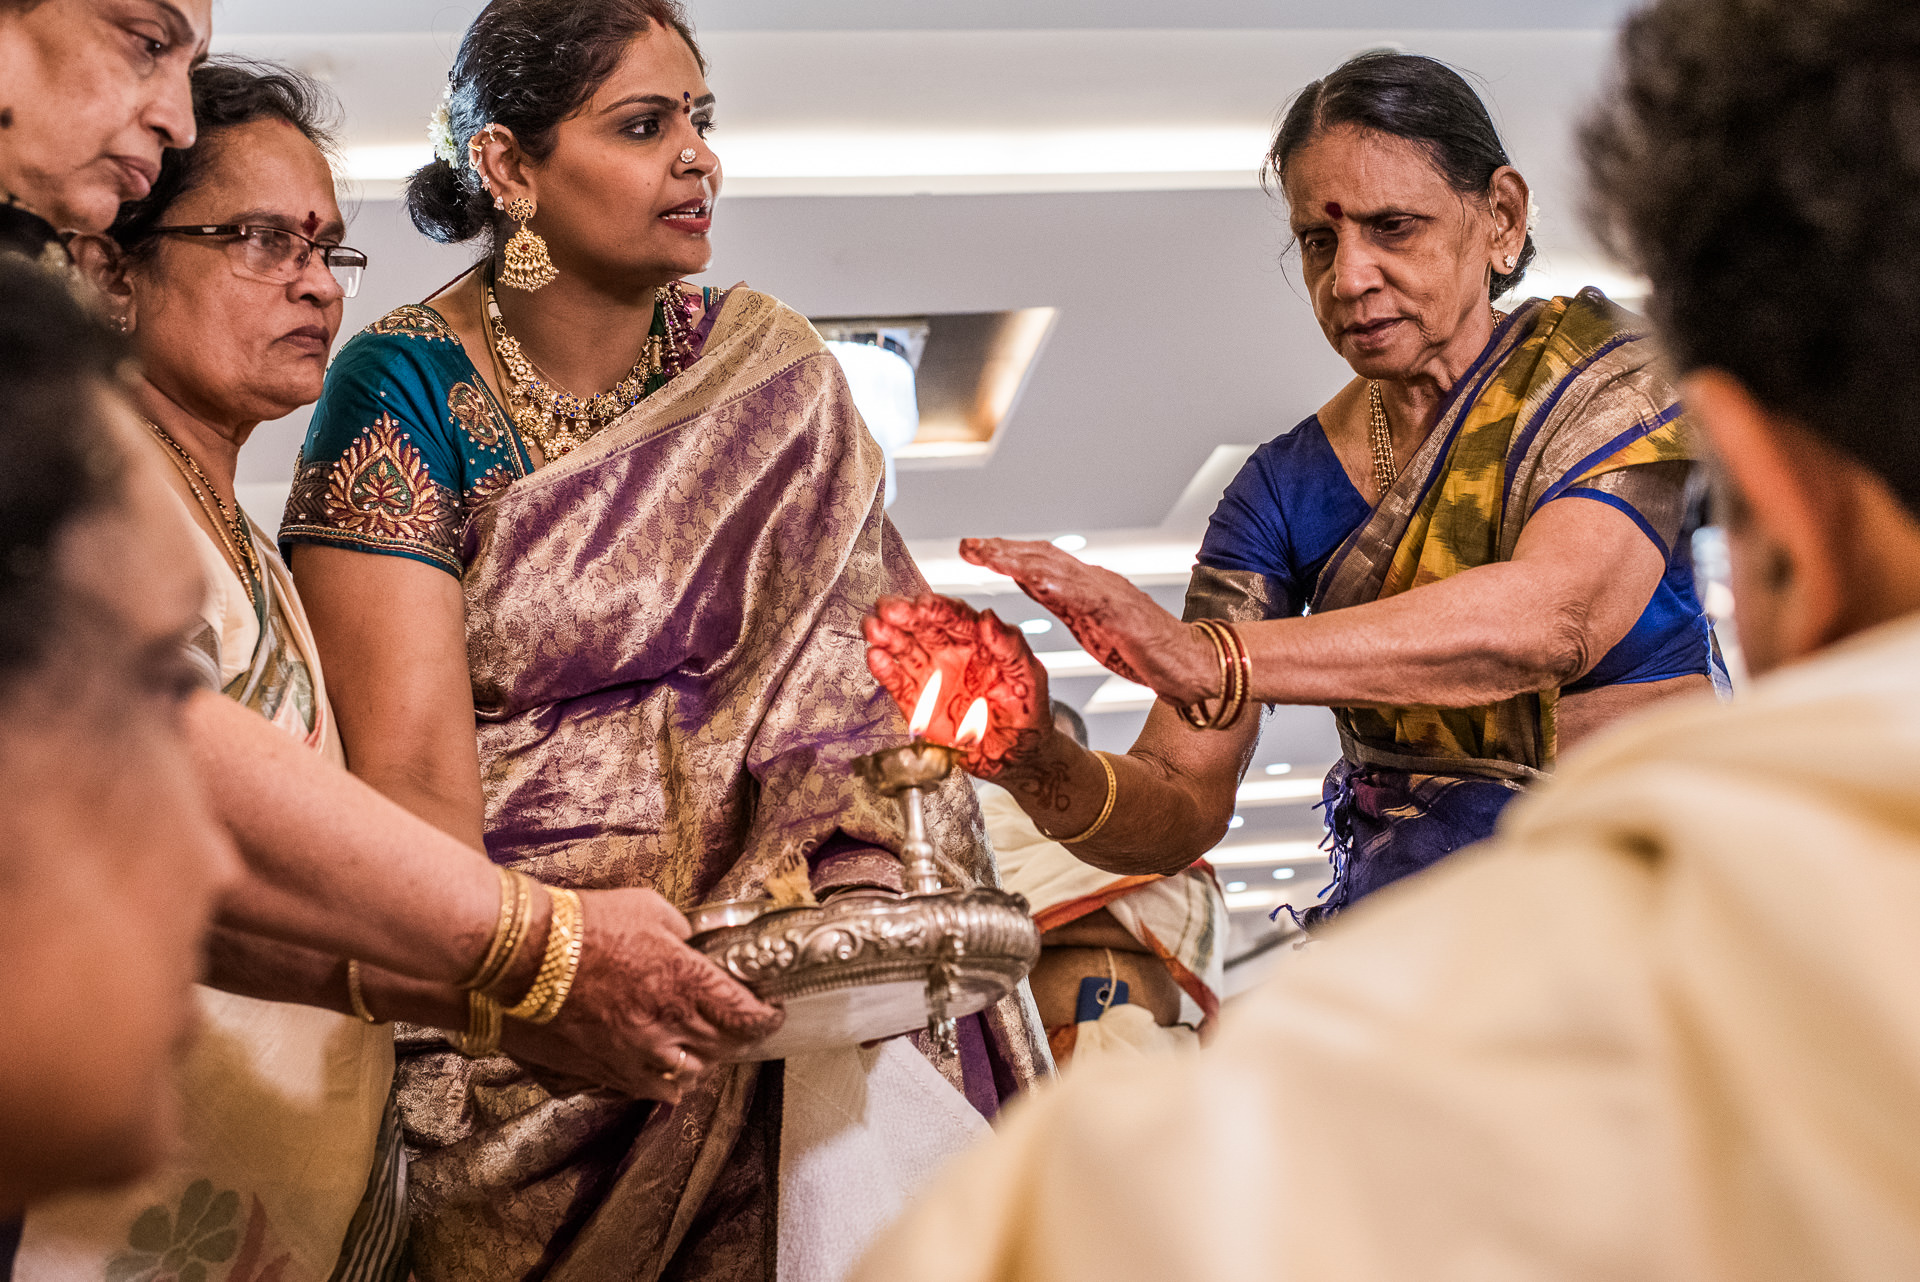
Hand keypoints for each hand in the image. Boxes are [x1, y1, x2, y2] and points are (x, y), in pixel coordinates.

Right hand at [506, 888, 782, 1103]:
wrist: (524, 954)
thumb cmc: (584, 923)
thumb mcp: (650, 909)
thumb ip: (682, 932)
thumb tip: (693, 943)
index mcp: (686, 982)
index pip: (747, 1015)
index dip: (767, 1017)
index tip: (772, 1011)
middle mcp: (669, 1026)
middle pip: (727, 1048)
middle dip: (740, 1036)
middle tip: (740, 1023)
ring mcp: (638, 1054)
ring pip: (693, 1075)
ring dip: (705, 1060)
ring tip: (703, 1045)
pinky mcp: (608, 1071)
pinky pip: (653, 1090)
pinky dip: (667, 1081)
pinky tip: (666, 1066)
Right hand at [864, 593, 1050, 778]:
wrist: (1015, 757)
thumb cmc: (1026, 714)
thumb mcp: (1029, 677)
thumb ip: (1010, 646)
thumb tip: (989, 619)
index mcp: (977, 642)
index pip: (954, 617)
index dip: (937, 608)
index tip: (922, 603)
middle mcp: (950, 654)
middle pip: (923, 628)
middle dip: (904, 616)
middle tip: (888, 608)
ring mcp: (931, 677)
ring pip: (905, 650)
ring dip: (888, 637)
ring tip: (874, 627)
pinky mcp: (916, 703)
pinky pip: (897, 683)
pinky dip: (885, 671)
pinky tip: (876, 657)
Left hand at [958, 538, 1216, 702]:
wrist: (1195, 665)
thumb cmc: (1147, 649)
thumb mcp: (1090, 625)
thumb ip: (1063, 602)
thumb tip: (1030, 583)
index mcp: (1087, 586)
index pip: (1040, 562)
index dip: (1005, 553)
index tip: (972, 549)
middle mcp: (1097, 582)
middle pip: (1043, 557)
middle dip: (1003, 549)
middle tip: (968, 545)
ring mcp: (1111, 594)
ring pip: (1060, 570)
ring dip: (1021, 560)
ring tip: (989, 555)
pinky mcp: (1125, 614)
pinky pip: (1089, 597)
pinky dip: (1061, 587)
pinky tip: (1037, 582)